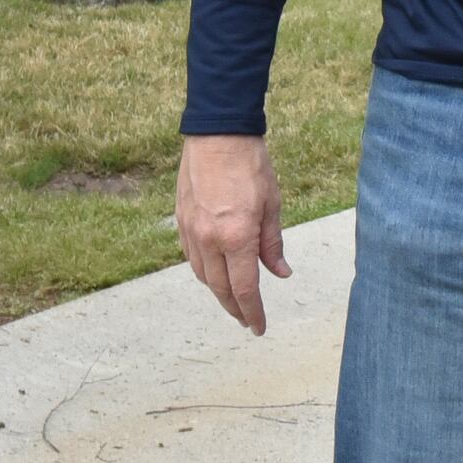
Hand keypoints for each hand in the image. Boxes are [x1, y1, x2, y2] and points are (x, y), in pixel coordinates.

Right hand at [177, 133, 288, 333]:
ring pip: (203, 276)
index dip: (252, 312)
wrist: (218, 134)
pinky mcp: (182, 221)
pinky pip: (191, 258)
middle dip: (235, 309)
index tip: (258, 327)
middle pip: (220, 289)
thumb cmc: (250, 166)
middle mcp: (209, 240)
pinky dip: (204, 272)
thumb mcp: (272, 204)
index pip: (244, 289)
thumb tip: (280, 273)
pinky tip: (215, 272)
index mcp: (237, 237)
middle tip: (247, 321)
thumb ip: (272, 244)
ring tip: (233, 300)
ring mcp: (191, 231)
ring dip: (218, 292)